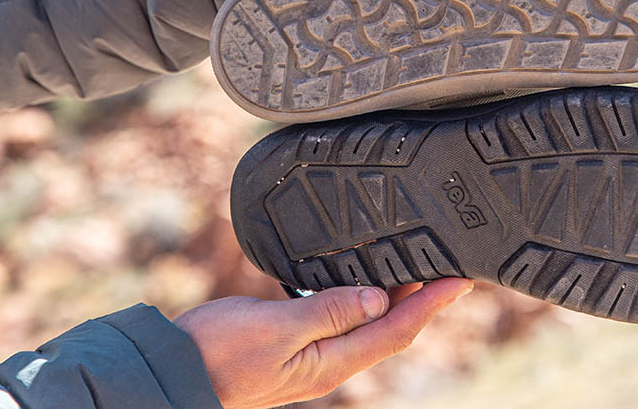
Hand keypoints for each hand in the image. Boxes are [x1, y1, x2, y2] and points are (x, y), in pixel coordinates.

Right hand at [173, 279, 473, 407]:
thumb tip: (379, 298)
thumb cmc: (219, 352)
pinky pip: (343, 317)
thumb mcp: (277, 328)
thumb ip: (329, 310)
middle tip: (452, 266)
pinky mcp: (297, 343)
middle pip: (391, 326)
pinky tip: (363, 279)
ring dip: (397, 296)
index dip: (432, 304)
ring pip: (369, 321)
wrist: (175, 371)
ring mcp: (314, 354)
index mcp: (332, 361)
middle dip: (425, 298)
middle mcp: (331, 360)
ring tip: (420, 267)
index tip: (462, 280)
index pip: (397, 329)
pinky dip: (362, 296)